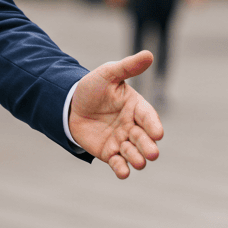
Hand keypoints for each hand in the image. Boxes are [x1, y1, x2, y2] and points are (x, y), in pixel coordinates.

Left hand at [68, 52, 163, 178]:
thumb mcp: (108, 74)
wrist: (70, 104)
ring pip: (133, 153)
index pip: (149, 117)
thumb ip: (128, 67)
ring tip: (137, 162)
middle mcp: (132, 126)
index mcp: (136, 107)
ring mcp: (122, 140)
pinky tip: (123, 172)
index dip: (153, 125)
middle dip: (148, 146)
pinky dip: (122, 169)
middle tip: (151, 154)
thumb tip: (149, 54)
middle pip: (144, 138)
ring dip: (136, 158)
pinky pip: (118, 163)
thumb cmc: (93, 87)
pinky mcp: (109, 152)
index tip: (157, 134)